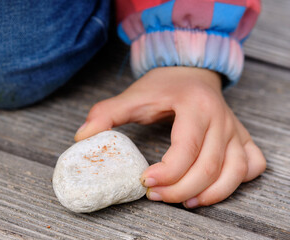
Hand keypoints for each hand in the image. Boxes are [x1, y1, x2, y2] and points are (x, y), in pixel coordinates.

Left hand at [75, 67, 265, 207]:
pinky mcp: (242, 137)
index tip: (144, 182)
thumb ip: (106, 114)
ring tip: (184, 202)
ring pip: (235, 172)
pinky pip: (251, 166)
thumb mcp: (134, 96)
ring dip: (210, 194)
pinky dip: (236, 182)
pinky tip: (213, 186)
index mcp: (194, 106)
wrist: (190, 71)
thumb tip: (82, 138)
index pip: (187, 148)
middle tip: (155, 195)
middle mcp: (221, 119)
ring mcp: (235, 129)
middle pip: (210, 167)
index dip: (168, 172)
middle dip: (181, 190)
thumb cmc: (163, 86)